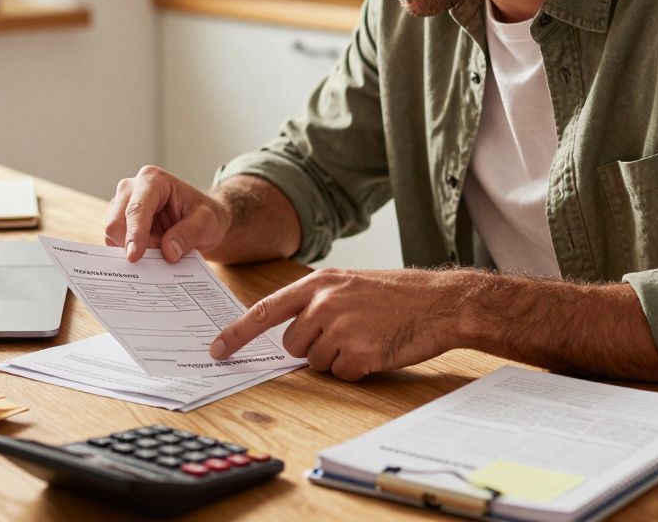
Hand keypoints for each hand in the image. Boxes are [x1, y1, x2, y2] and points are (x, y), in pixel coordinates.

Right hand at [105, 165, 230, 262]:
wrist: (201, 220)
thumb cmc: (204, 215)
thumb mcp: (207, 223)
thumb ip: (189, 234)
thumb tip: (168, 251)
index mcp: (153, 180)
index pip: (136, 209)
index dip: (134, 234)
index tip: (134, 256)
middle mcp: (132, 188)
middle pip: (115, 222)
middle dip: (131, 244)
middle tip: (157, 253)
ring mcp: (122, 204)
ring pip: (113, 234)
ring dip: (132, 248)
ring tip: (159, 247)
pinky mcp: (119, 221)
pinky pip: (114, 242)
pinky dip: (129, 250)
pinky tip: (150, 250)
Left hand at [210, 268, 472, 380]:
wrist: (440, 303)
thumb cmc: (399, 295)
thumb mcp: (351, 284)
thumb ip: (318, 301)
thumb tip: (292, 330)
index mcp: (318, 283)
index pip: (265, 311)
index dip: (237, 333)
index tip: (217, 349)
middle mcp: (323, 303)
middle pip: (292, 345)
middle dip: (312, 348)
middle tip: (347, 334)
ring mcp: (339, 329)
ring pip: (316, 363)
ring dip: (337, 359)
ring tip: (367, 337)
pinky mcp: (357, 354)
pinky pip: (341, 374)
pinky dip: (358, 370)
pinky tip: (378, 349)